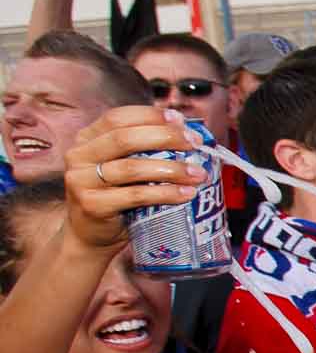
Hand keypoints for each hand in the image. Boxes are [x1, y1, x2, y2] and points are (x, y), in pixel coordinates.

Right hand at [63, 107, 203, 251]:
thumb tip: (188, 133)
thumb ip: (145, 149)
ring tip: (198, 174)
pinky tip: (186, 194)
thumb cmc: (116, 197)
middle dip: (165, 137)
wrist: (90, 236)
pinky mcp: (92, 205)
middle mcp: (79, 156)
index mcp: (87, 138)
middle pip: (125, 139)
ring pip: (132, 168)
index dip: (150, 116)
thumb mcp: (125, 167)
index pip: (118, 117)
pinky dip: (165, 193)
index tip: (181, 120)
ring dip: (171, 169)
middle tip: (195, 144)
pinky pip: (135, 196)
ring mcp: (82, 181)